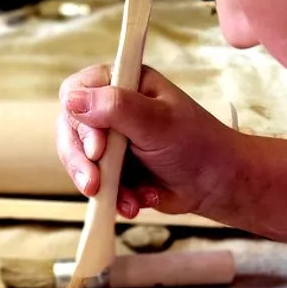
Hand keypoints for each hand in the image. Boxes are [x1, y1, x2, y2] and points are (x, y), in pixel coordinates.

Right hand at [57, 64, 244, 218]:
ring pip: (79, 161)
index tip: (98, 148)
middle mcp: (112, 109)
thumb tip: (71, 99)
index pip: (77, 92)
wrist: (216, 184)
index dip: (80, 120)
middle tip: (93, 185)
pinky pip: (96, 184)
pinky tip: (135, 204)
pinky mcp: (115, 170)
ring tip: (125, 201)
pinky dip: (114, 198)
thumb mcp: (156, 121)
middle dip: (81, 161)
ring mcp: (111, 141)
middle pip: (71, 130)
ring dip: (98, 185)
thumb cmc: (195, 144)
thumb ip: (116, 107)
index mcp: (123, 84)